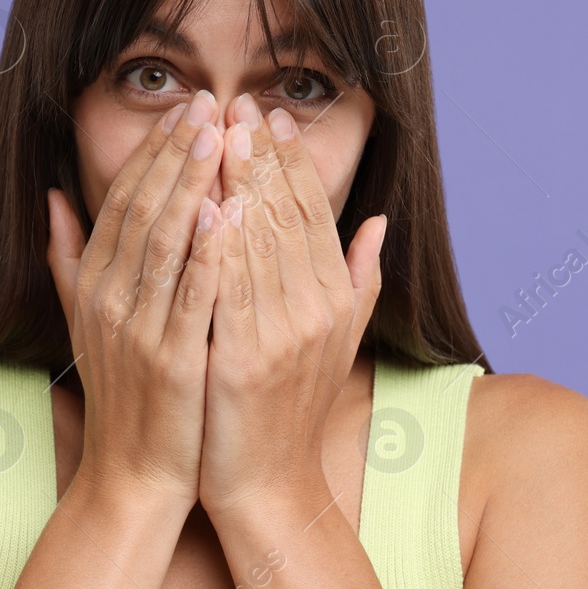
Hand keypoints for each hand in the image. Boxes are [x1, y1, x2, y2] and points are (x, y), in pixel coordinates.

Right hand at [46, 91, 226, 511]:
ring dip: (192, 184)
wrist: (133, 476)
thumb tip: (53, 196)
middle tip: (208, 102)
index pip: (122, 200)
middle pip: (142, 209)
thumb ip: (68, 258)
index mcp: (92, 285)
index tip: (185, 109)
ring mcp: (137, 330)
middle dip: (176, 152)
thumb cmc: (123, 395)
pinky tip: (227, 213)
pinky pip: (190, 297)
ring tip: (220, 137)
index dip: (153, 151)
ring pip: (165, 241)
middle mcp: (107, 300)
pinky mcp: (170, 362)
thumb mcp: (84, 321)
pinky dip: (206, 253)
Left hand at [198, 96, 387, 520]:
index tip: (269, 116)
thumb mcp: (336, 340)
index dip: (291, 161)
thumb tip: (379, 221)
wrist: (266, 485)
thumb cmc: (288, 409)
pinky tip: (208, 205)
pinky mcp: (243, 360)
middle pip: (286, 216)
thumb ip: (359, 277)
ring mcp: (282, 336)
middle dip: (260, 155)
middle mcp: (315, 310)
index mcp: (333, 299)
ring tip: (219, 133)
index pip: (313, 213)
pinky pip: (231, 290)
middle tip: (238, 103)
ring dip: (238, 183)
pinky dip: (221, 246)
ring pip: (259, 243)